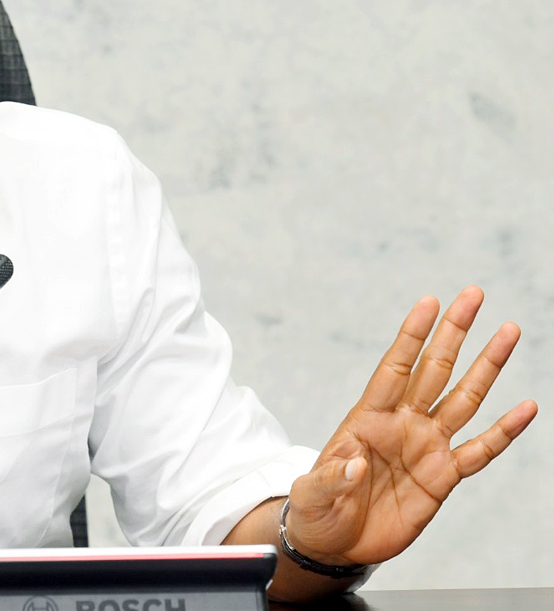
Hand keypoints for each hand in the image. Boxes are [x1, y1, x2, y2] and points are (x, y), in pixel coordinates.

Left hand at [285, 286, 536, 567]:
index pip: (395, 367)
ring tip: (508, 332)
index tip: (430, 301)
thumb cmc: (317, 510)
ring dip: (486, 367)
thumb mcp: (311, 493)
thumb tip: (354, 464)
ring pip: (463, 399)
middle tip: (473, 295)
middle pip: (434, 369)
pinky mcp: (443, 478)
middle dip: (454, 332)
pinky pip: (479, 451)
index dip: (412, 336)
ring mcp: (425, 447)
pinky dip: (504, 431)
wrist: (335, 543)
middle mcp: (402, 424)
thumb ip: (331, 478)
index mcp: (367, 418)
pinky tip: (526, 408)